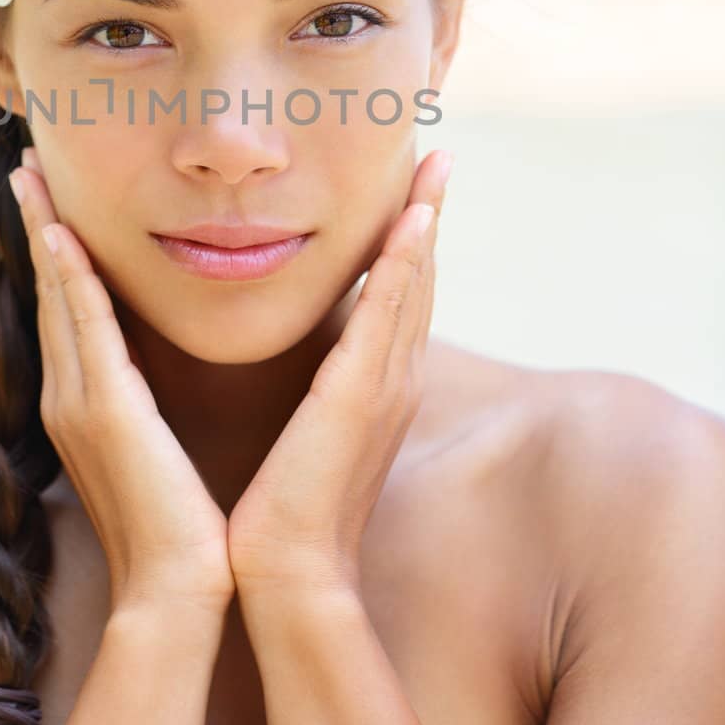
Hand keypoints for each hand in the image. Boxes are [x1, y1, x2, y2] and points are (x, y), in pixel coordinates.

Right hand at [9, 148, 235, 619]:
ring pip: (59, 298)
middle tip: (25, 166)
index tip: (52, 201)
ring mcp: (79, 404)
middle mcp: (70, 397)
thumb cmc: (183, 527)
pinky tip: (62, 237)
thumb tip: (160, 376)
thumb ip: (148, 407)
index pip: (69, 311)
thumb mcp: (159, 450)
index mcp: (87, 405)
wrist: (179, 591)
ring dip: (45, 233)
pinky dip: (70, 280)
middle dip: (38, 226)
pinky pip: (85, 330)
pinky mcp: (103, 412)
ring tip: (30, 177)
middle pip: (50, 293)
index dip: (58, 253)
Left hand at [226, 149, 453, 601]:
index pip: (399, 297)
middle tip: (441, 153)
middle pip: (420, 279)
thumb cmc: (283, 508)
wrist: (283, 570)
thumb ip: (313, 393)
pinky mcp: (362, 394)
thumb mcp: (306, 433)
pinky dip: (406, 262)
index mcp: (375, 387)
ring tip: (437, 163)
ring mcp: (384, 385)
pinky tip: (415, 218)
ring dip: (426, 220)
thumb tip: (305, 367)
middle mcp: (392, 379)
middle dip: (430, 214)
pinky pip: (389, 313)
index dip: (412, 241)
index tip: (414, 188)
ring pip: (414, 284)